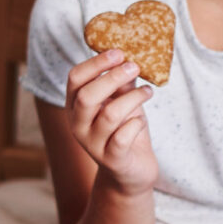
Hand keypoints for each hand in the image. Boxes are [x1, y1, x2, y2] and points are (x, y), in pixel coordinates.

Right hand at [64, 49, 157, 195]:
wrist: (132, 171)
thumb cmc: (126, 130)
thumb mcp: (122, 101)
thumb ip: (122, 82)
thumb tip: (131, 54)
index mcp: (75, 106)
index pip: (75, 79)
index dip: (95, 63)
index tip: (118, 52)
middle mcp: (78, 125)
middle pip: (87, 96)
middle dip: (112, 78)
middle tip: (135, 66)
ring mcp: (92, 144)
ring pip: (110, 115)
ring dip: (133, 98)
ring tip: (148, 91)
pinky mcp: (111, 159)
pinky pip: (123, 136)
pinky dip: (136, 123)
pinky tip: (142, 120)